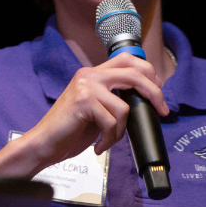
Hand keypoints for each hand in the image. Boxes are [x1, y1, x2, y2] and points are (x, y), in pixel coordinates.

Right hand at [18, 52, 168, 173]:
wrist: (43, 144)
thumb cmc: (70, 130)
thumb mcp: (97, 109)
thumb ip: (114, 99)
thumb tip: (146, 101)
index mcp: (93, 74)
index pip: (127, 59)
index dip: (148, 72)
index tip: (158, 92)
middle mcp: (89, 74)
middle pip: (134, 73)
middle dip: (154, 93)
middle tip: (162, 111)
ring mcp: (86, 86)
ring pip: (124, 106)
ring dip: (120, 131)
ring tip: (107, 141)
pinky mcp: (83, 101)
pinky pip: (112, 122)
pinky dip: (109, 139)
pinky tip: (98, 146)